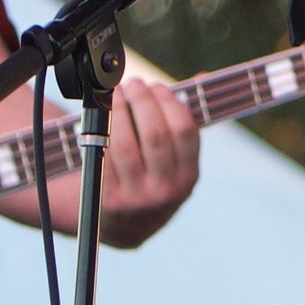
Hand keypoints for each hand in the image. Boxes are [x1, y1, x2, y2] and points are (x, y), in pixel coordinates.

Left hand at [95, 78, 201, 248]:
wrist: (127, 226)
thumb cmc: (154, 179)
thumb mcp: (177, 161)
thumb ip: (186, 122)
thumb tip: (202, 78)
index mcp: (189, 177)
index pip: (185, 130)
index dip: (169, 102)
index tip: (157, 87)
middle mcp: (166, 190)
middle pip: (155, 132)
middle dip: (142, 100)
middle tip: (133, 84)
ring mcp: (137, 197)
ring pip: (125, 142)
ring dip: (118, 110)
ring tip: (115, 94)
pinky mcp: (110, 199)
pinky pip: (104, 155)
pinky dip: (102, 129)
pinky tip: (102, 115)